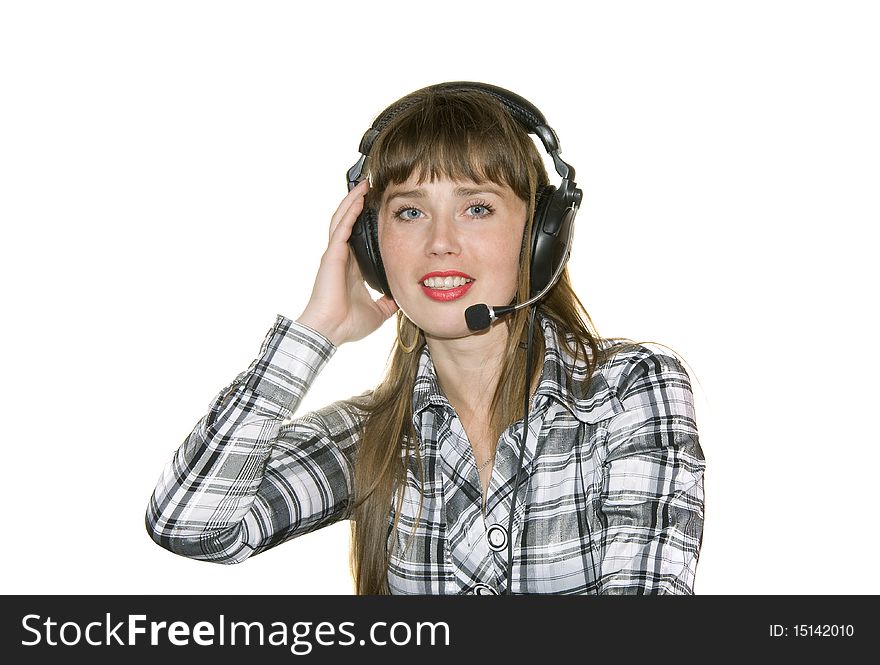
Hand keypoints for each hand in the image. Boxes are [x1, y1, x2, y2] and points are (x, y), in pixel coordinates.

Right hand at [296, 179, 398, 345]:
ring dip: (353, 201)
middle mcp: (342, 257)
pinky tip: (359, 199)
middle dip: (357, 203)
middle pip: (348, 222)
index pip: (358, 236)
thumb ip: (388, 302)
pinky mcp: (332, 255)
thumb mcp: (378, 311)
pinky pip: (341, 228)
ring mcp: (335, 254)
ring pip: (342, 219)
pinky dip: (350, 212)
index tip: (377, 208)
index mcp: (351, 267)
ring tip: (364, 185)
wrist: (330, 331)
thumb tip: (401, 300)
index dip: (365, 220)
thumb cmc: (348, 324)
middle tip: (370, 187)